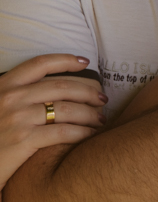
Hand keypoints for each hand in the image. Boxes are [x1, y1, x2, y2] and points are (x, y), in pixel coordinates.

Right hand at [0, 54, 106, 186]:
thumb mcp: (0, 107)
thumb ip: (21, 96)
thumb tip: (58, 89)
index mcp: (4, 86)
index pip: (40, 64)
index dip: (66, 60)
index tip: (85, 62)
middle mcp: (11, 98)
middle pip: (62, 87)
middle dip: (89, 91)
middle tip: (103, 99)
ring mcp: (17, 119)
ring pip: (67, 109)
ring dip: (90, 114)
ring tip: (101, 119)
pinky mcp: (23, 141)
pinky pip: (63, 132)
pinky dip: (82, 133)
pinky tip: (90, 135)